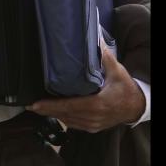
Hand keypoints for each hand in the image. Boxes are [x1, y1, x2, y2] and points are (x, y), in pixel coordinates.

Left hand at [25, 40, 144, 132]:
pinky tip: (54, 113)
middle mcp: (93, 117)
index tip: (35, 104)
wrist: (136, 107)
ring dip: (53, 115)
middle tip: (29, 105)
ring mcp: (92, 125)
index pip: (69, 106)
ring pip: (68, 121)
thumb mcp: (116, 70)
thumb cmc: (125, 88)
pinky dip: (63, 118)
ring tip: (38, 108)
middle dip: (46, 110)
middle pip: (64, 115)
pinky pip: (74, 125)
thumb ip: (104, 55)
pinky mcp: (93, 128)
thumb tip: (95, 37)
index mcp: (97, 104)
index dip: (50, 106)